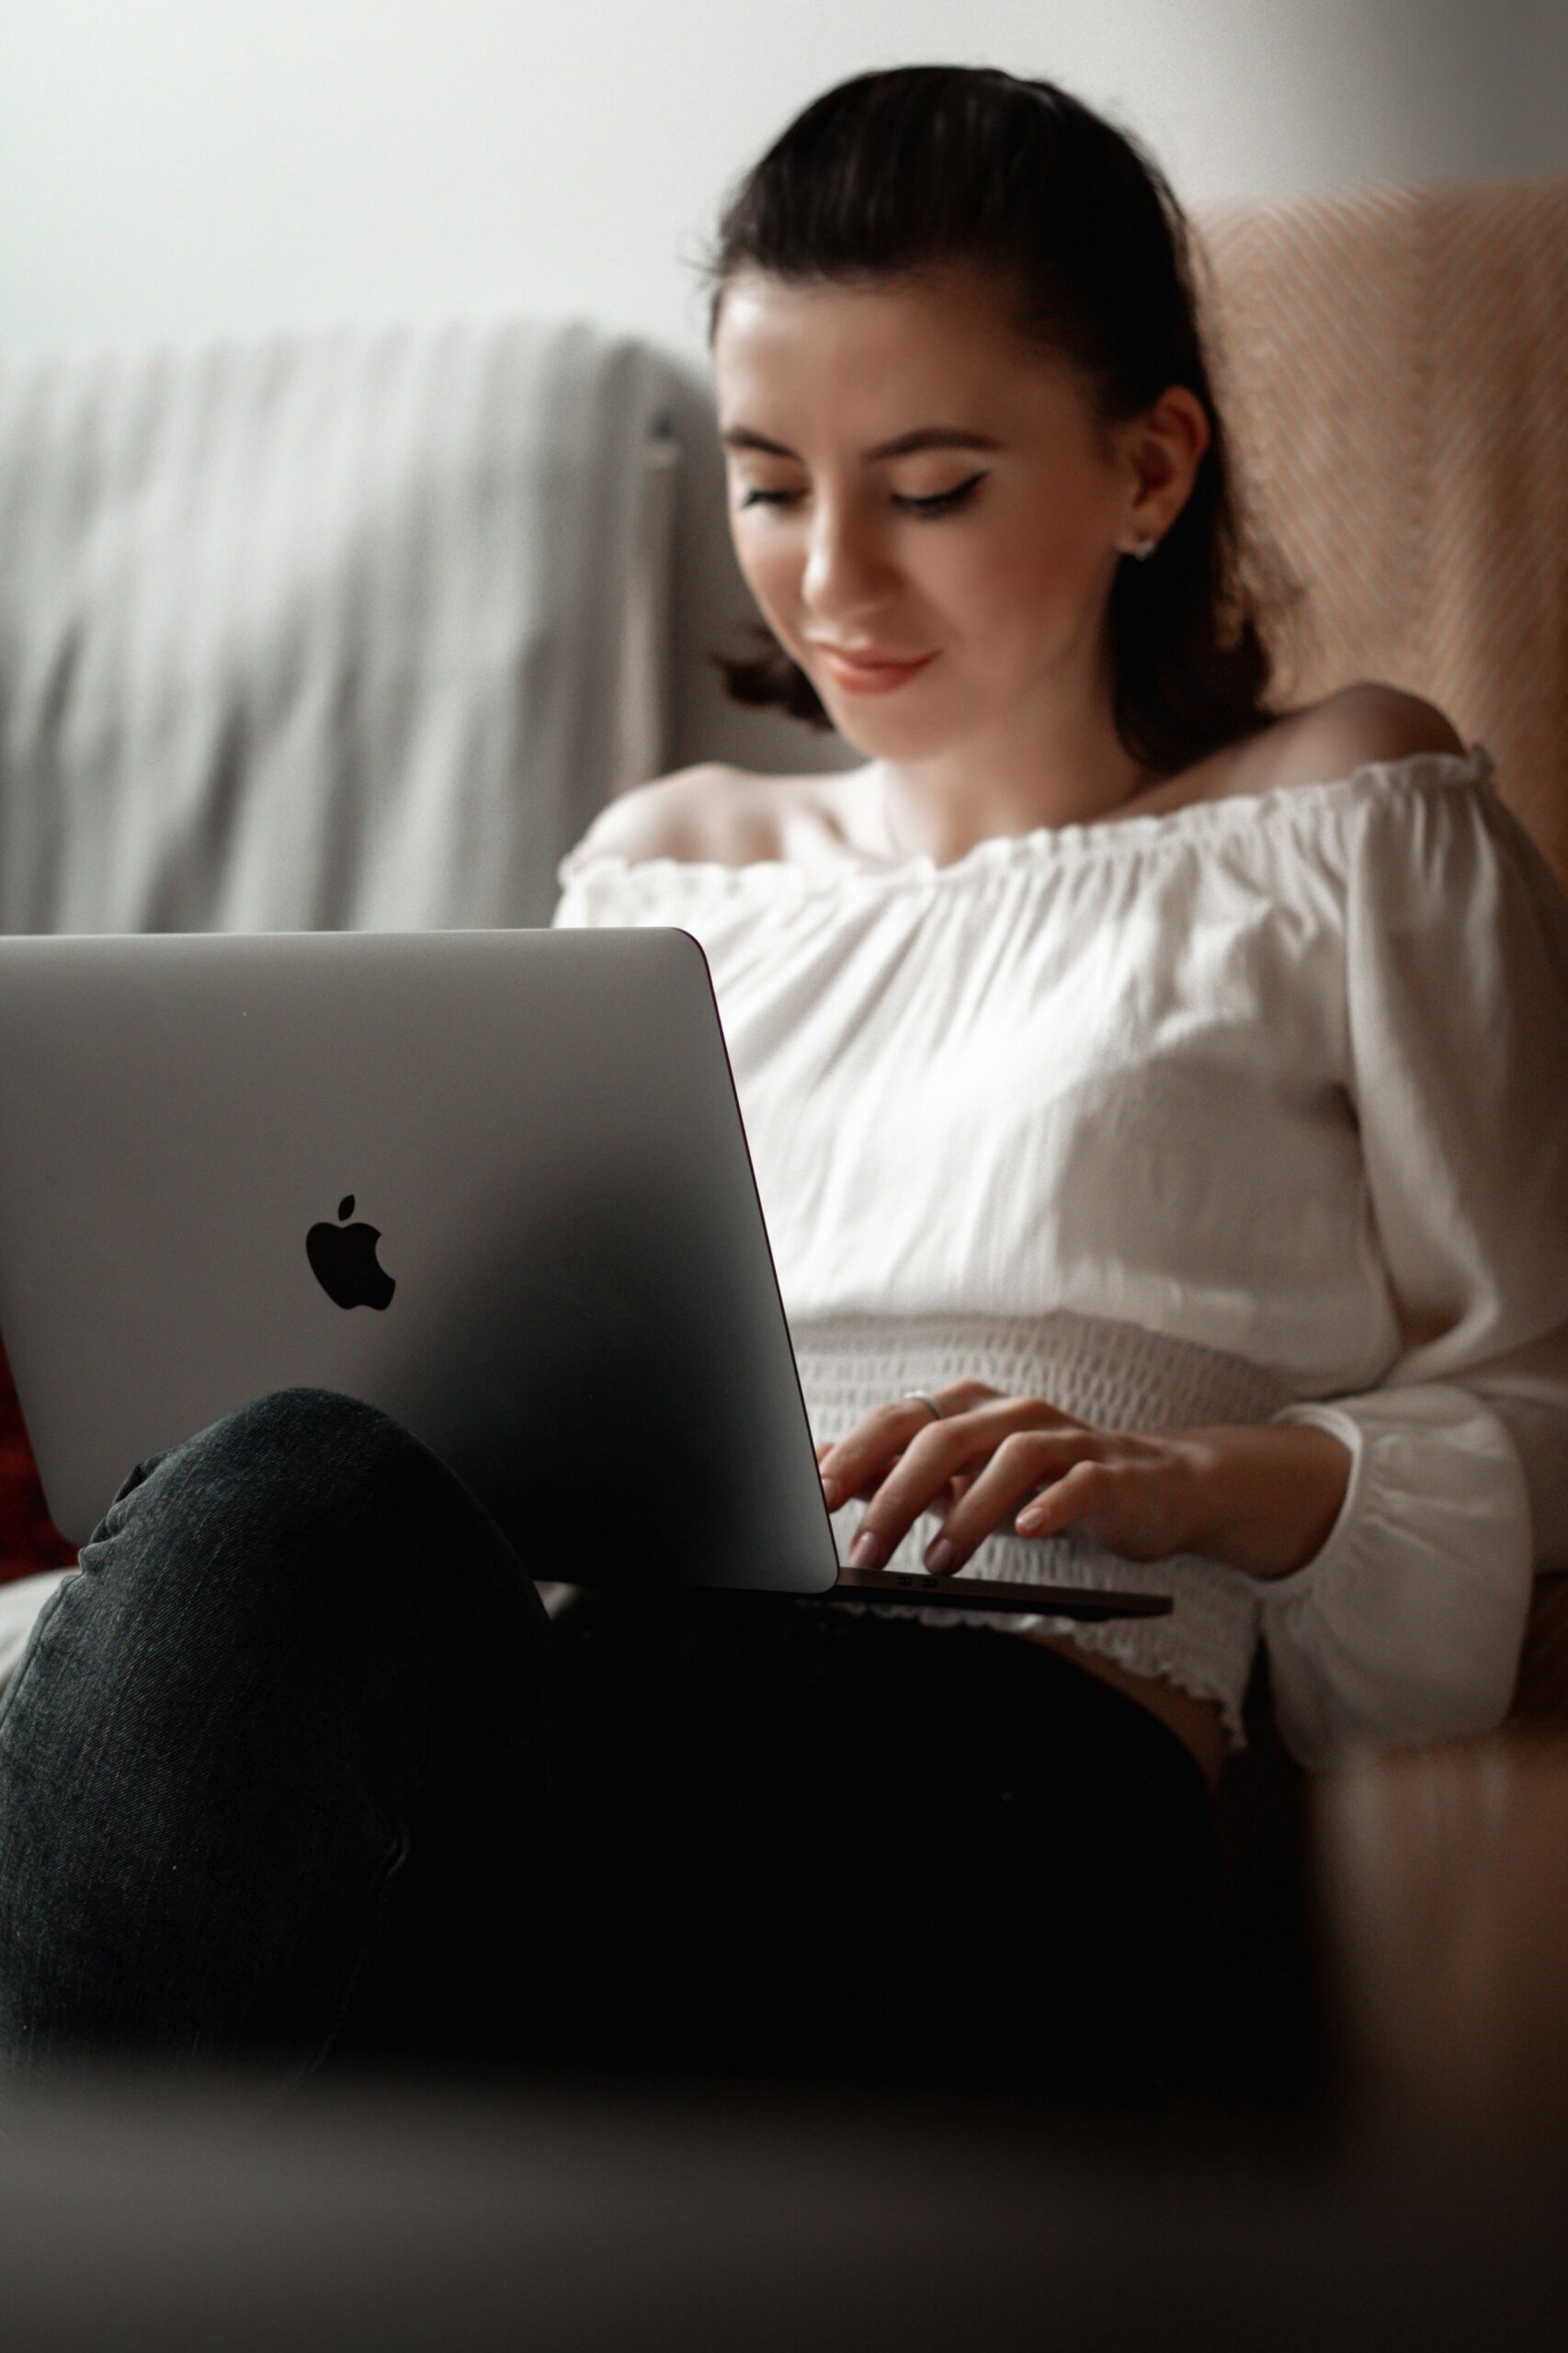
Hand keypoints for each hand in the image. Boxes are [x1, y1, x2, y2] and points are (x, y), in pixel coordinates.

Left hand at [815, 1380, 1207, 1576]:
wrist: (1147, 1488)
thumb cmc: (1040, 1484)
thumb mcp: (960, 1480)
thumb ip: (895, 1473)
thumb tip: (821, 1468)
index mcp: (968, 1410)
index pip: (899, 1421)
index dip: (855, 1454)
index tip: (817, 1495)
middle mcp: (1012, 1413)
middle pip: (945, 1437)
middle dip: (898, 1493)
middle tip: (867, 1548)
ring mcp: (1064, 1439)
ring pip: (1010, 1459)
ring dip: (967, 1513)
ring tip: (938, 1563)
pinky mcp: (1109, 1472)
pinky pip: (1080, 1482)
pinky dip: (1051, 1505)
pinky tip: (1029, 1531)